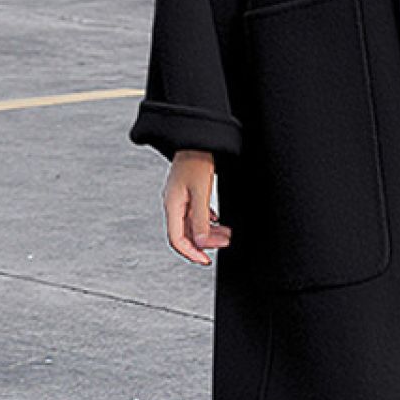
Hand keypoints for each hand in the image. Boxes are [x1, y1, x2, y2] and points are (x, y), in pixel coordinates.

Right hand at [165, 149, 231, 266]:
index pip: (177, 239)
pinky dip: (208, 220)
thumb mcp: (202, 192)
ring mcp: (180, 198)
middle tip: (224, 243)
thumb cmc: (196, 160)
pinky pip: (196, 214)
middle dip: (205, 242)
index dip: (191, 253)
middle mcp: (174, 203)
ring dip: (209, 231)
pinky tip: (217, 220)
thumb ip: (201, 219)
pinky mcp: (188, 192)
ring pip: (193, 224)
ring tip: (226, 233)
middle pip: (186, 233)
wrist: (197, 139)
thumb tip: (201, 243)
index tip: (205, 260)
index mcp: (172, 205)